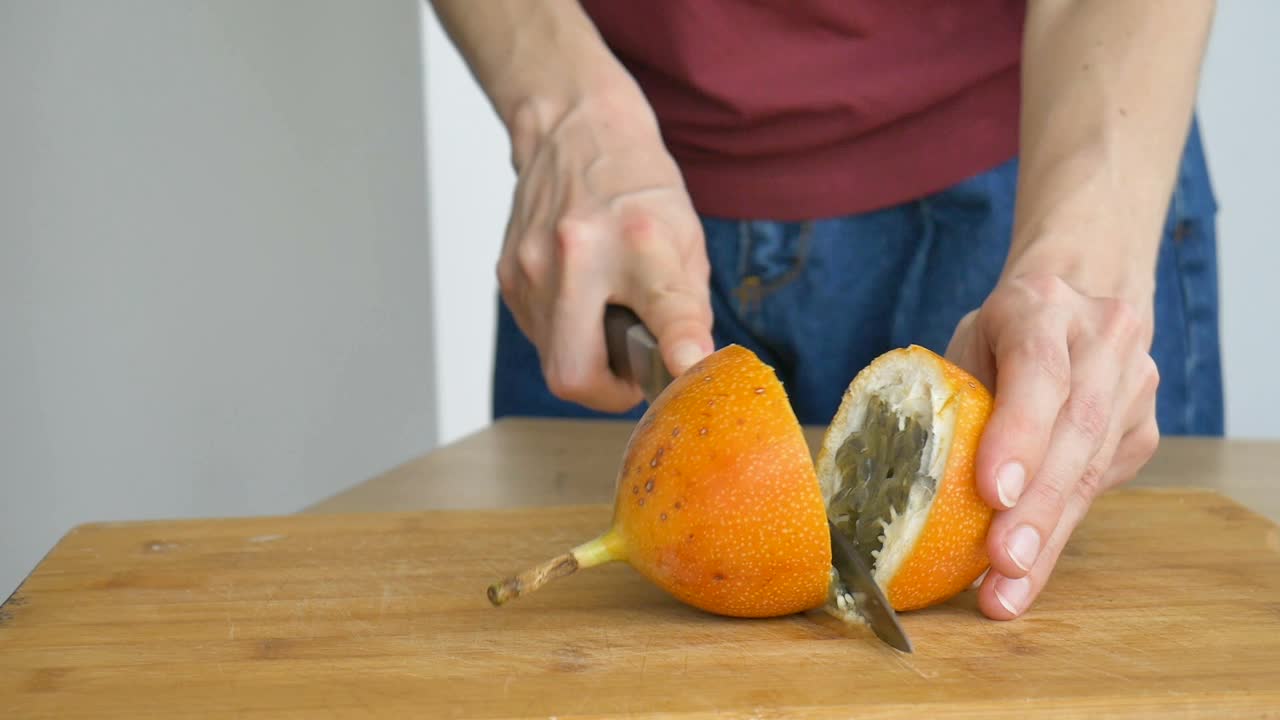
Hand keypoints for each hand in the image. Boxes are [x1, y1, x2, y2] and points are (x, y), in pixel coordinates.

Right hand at [497, 93, 713, 411]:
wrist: (575, 130)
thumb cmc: (637, 186)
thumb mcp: (686, 237)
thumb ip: (688, 311)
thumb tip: (688, 370)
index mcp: (640, 241)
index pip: (664, 305)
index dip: (678, 344)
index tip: (689, 368)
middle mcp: (577, 254)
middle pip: (574, 372)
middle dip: (606, 392)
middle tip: (631, 373)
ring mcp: (531, 267)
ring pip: (552, 362)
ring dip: (586, 361)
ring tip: (607, 321)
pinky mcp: (507, 276)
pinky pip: (538, 337)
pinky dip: (565, 336)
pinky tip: (581, 302)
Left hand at [945, 272, 1160, 619]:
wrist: (1080, 294)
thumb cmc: (1002, 332)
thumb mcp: (966, 343)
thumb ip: (952, 398)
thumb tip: (911, 488)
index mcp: (1042, 305)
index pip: (1037, 371)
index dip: (1017, 434)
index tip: (993, 494)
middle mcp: (1102, 337)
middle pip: (1075, 429)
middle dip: (1036, 507)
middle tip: (1003, 564)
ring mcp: (1136, 383)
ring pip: (1093, 467)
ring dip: (1049, 535)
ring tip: (1010, 589)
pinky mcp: (1144, 428)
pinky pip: (1100, 486)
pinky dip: (1059, 529)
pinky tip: (1029, 568)